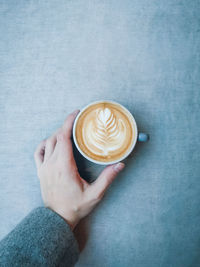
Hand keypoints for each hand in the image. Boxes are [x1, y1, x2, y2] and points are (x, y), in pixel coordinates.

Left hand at [34, 110, 124, 229]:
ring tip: (69, 131)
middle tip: (78, 122)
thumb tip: (120, 165)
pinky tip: (51, 142)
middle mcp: (52, 164)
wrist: (57, 218)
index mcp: (64, 166)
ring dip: (58, 133)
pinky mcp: (40, 171)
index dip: (69, 122)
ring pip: (48, 142)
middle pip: (57, 136)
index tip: (76, 113)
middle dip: (67, 126)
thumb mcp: (95, 194)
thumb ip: (107, 178)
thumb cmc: (75, 207)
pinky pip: (38, 152)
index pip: (64, 137)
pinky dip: (45, 143)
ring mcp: (44, 167)